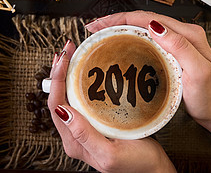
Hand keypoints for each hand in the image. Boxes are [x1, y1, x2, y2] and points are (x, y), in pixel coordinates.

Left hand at [47, 40, 175, 172]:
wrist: (154, 170)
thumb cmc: (137, 165)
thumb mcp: (110, 154)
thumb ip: (85, 135)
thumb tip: (64, 112)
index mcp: (74, 142)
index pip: (56, 105)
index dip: (56, 79)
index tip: (63, 58)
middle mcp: (75, 134)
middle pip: (59, 98)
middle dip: (59, 72)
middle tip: (66, 50)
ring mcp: (85, 128)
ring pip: (69, 97)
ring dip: (67, 75)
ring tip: (70, 56)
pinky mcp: (96, 123)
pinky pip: (83, 99)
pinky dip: (80, 81)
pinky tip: (86, 71)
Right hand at [85, 11, 210, 125]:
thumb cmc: (210, 96)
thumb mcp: (199, 72)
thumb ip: (181, 47)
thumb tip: (155, 26)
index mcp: (187, 34)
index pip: (148, 18)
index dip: (121, 19)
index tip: (101, 25)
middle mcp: (180, 34)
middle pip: (142, 19)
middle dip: (116, 20)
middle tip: (94, 28)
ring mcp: (175, 43)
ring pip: (142, 28)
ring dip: (120, 27)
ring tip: (101, 33)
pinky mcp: (170, 53)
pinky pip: (146, 40)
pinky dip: (129, 38)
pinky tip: (119, 45)